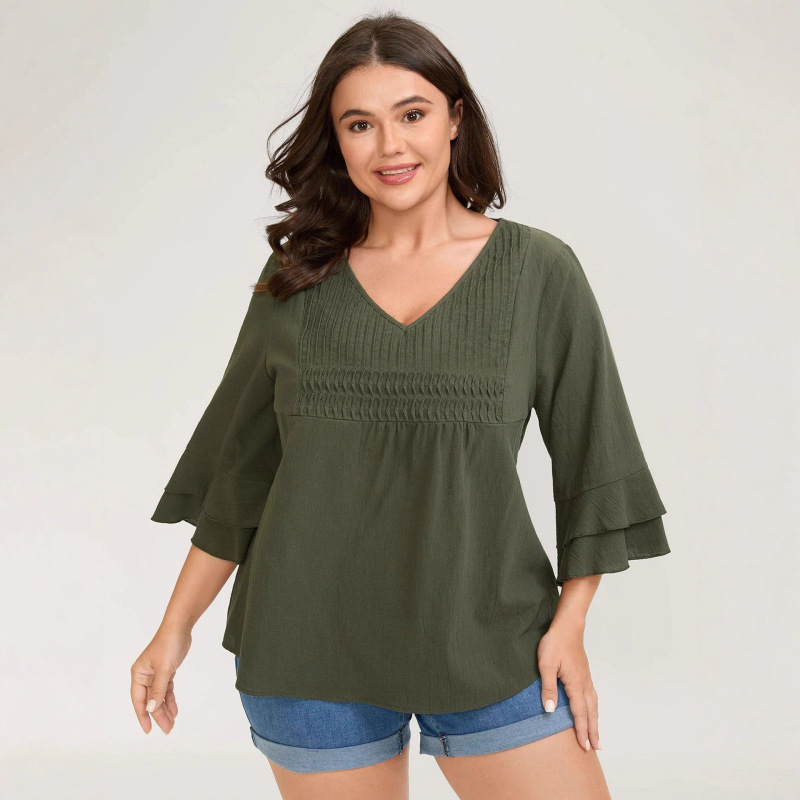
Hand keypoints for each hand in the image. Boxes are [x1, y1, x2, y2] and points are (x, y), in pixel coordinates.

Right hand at [130, 625, 191, 734]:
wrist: (180, 627)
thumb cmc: (168, 644)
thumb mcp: (164, 669)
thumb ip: (158, 689)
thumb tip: (151, 709)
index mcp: (138, 674)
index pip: (138, 700)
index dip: (143, 716)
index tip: (148, 730)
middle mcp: (145, 675)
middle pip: (150, 700)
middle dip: (158, 715)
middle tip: (167, 729)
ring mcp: (155, 674)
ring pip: (159, 697)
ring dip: (165, 709)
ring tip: (172, 724)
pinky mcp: (166, 671)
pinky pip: (166, 690)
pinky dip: (170, 700)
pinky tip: (174, 710)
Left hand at [537, 617, 601, 752]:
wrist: (568, 626)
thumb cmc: (555, 643)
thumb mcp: (546, 665)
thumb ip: (548, 688)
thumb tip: (549, 710)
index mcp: (575, 684)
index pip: (579, 713)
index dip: (581, 730)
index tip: (585, 746)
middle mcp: (584, 683)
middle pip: (591, 712)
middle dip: (593, 730)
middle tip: (597, 748)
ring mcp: (586, 678)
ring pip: (594, 704)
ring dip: (595, 721)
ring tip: (597, 734)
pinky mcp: (584, 673)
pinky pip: (592, 696)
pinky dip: (594, 708)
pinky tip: (592, 709)